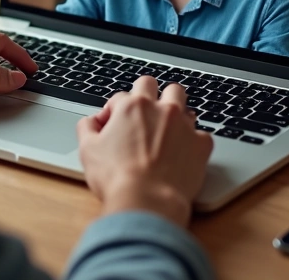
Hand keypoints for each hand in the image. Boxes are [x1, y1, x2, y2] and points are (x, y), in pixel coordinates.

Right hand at [77, 77, 213, 228]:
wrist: (147, 201)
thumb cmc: (117, 178)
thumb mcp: (87, 150)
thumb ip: (87, 128)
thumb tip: (90, 122)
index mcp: (132, 107)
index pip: (121, 96)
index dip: (112, 111)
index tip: (111, 125)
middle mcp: (161, 109)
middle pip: (158, 86)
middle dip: (149, 95)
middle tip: (143, 115)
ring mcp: (184, 125)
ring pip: (184, 105)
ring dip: (174, 115)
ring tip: (165, 133)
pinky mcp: (201, 144)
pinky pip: (201, 134)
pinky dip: (192, 142)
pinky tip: (183, 153)